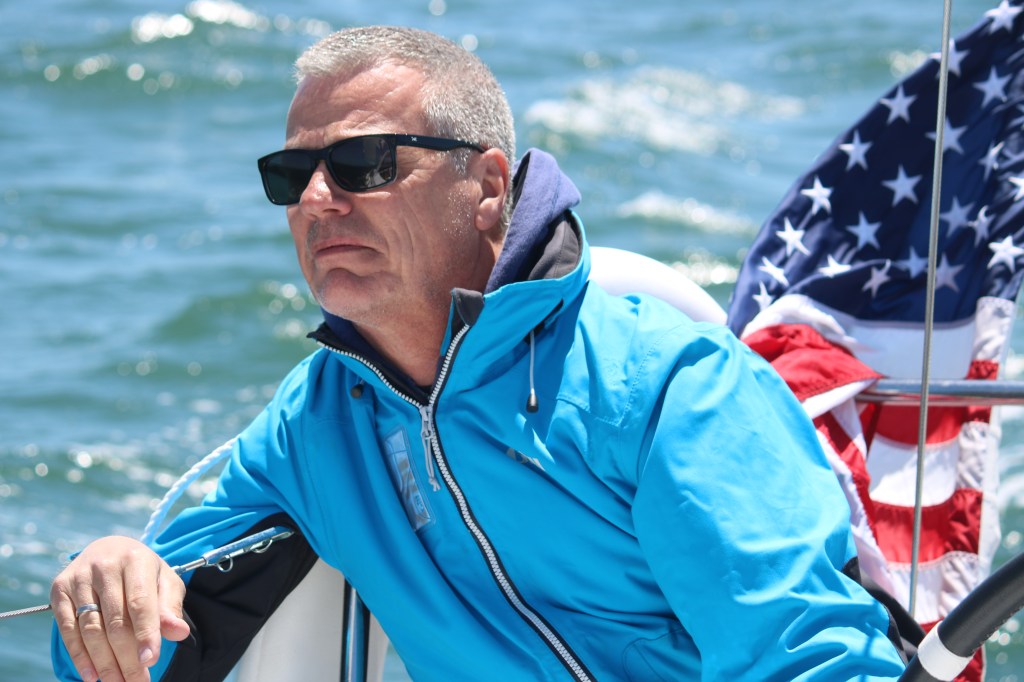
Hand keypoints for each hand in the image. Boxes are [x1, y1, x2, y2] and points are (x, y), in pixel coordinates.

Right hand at [50, 536, 189, 681]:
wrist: (108, 549)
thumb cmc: (143, 572)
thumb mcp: (164, 581)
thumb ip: (171, 607)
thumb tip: (179, 633)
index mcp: (136, 559)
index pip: (140, 602)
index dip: (145, 633)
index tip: (150, 661)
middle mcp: (105, 566)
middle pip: (115, 621)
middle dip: (127, 657)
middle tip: (137, 681)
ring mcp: (79, 577)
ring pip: (91, 629)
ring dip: (104, 662)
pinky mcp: (59, 589)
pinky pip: (67, 629)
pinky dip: (79, 656)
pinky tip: (92, 675)